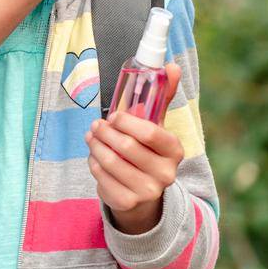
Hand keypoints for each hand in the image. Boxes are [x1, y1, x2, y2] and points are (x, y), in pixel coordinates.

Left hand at [84, 63, 182, 233]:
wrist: (143, 192)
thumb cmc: (147, 150)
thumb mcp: (157, 125)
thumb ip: (162, 96)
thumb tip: (172, 65)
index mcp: (175, 151)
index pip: (150, 133)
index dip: (126, 122)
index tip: (114, 115)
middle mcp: (166, 174)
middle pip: (126, 147)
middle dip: (105, 132)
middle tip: (96, 125)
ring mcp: (148, 192)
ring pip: (111, 162)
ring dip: (95, 145)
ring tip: (92, 136)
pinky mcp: (127, 203)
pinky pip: (101, 178)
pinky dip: (93, 163)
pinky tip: (95, 156)